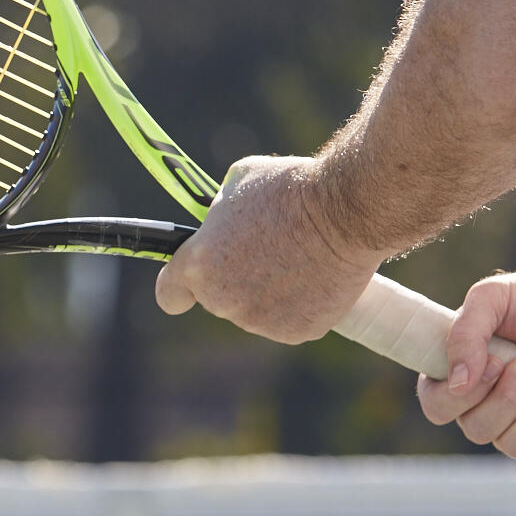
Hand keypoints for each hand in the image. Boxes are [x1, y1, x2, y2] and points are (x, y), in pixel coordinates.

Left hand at [154, 155, 382, 344]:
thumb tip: (223, 222)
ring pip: (257, 308)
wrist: (346, 211)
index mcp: (199, 265)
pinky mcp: (299, 331)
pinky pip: (291, 318)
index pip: (169, 294)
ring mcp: (261, 321)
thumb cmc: (290, 188)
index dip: (179, 287)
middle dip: (234, 277)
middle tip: (265, 248)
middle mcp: (224, 300)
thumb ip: (221, 214)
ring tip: (297, 254)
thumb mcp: (238, 184)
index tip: (189, 281)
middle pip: (219, 297)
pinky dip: (301, 302)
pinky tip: (316, 273)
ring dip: (269, 289)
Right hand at [416, 263, 515, 456]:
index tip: (494, 362)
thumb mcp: (493, 297)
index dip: (459, 395)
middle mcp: (483, 402)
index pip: (437, 405)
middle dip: (504, 397)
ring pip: (508, 443)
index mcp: (458, 372)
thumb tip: (457, 383)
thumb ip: (465, 333)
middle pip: (475, 429)